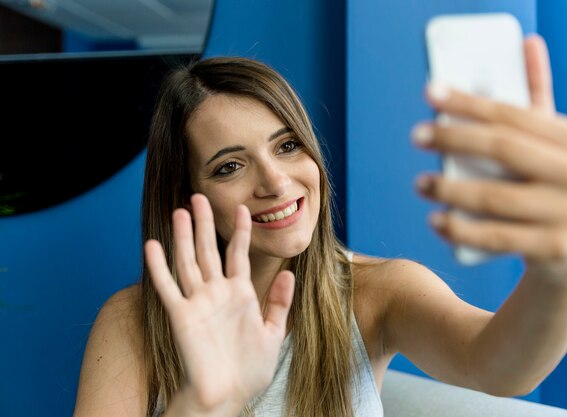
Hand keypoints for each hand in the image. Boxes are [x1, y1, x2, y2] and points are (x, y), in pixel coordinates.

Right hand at [144, 194, 294, 413]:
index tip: (243, 208)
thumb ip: (280, 303)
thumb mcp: (273, 332)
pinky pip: (168, 287)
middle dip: (204, 223)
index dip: (240, 231)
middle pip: (208, 250)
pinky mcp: (181, 316)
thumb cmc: (250, 368)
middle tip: (198, 197)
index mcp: (240, 294)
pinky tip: (153, 244)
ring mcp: (198, 303)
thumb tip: (290, 273)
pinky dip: (159, 267)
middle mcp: (217, 293)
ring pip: (188, 261)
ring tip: (179, 211)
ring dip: (182, 237)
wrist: (228, 394)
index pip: (238, 254)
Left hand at [412, 35, 566, 287]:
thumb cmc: (548, 187)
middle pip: (504, 149)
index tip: (431, 93)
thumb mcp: (547, 143)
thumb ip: (536, 98)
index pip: (514, 114)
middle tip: (417, 135)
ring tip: (420, 183)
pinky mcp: (554, 248)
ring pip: (496, 196)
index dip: (468, 102)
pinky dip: (461, 228)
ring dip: (449, 188)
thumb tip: (527, 44)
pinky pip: (497, 237)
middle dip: (454, 139)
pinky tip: (436, 219)